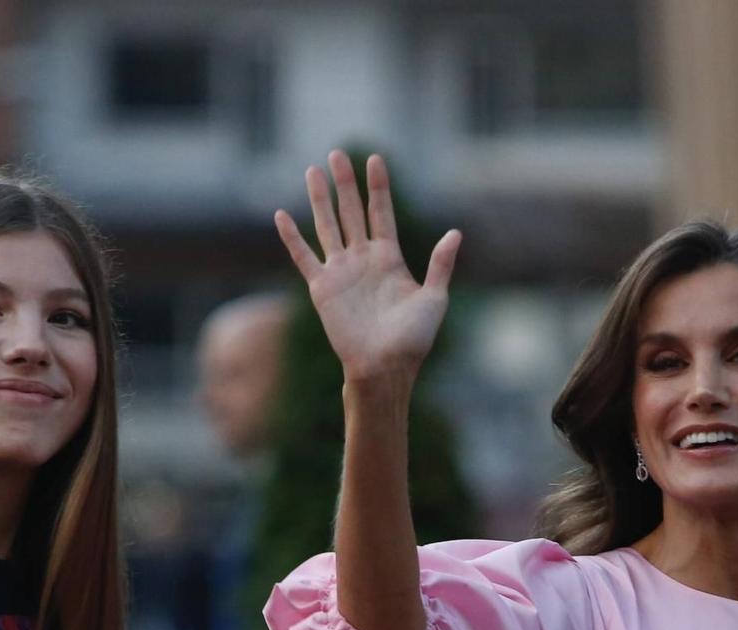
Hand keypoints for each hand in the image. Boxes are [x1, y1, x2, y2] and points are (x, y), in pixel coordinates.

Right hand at [274, 151, 461, 384]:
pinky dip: (292, 237)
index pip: (381, 213)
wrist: (385, 367)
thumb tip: (456, 233)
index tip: (375, 159)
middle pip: (352, 212)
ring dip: (320, 199)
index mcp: (390, 258)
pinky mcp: (323, 288)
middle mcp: (363, 259)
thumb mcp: (434, 298)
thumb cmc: (413, 339)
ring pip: (328, 226)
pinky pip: (304, 257)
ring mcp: (341, 272)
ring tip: (312, 170)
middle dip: (345, 183)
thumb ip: (441, 264)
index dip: (378, 187)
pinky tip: (281, 216)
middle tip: (337, 154)